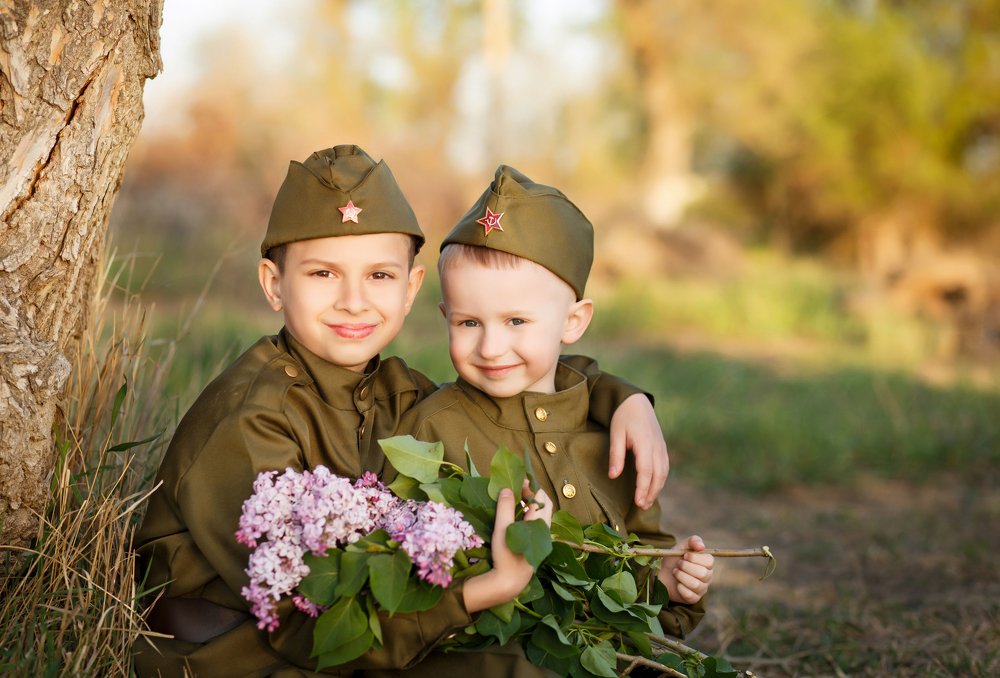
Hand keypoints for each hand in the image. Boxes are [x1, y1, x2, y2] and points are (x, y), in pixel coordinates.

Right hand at [463, 482, 552, 612]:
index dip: (531, 486)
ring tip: (517, 497)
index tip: (518, 480)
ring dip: (532, 502)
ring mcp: (542, 537)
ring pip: (542, 514)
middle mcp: (544, 529)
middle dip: (534, 492)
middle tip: (519, 487)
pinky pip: (538, 522)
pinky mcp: (537, 544)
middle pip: (545, 504)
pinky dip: (531, 512)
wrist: (509, 582)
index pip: (540, 498)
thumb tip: (507, 489)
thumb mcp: (502, 529)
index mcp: (538, 524)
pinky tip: (518, 514)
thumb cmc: (505, 556)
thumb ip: (505, 507)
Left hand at [609, 393, 668, 508]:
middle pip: (658, 475)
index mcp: (645, 443)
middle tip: (642, 507)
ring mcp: (661, 446)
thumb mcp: (615, 434)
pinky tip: (653, 487)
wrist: (636, 401)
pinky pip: (664, 466)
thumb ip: (616, 456)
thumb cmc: (623, 417)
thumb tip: (613, 476)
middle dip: (652, 493)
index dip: (643, 488)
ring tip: (647, 502)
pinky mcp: (662, 446)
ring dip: (657, 488)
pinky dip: (660, 479)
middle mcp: (657, 446)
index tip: (638, 502)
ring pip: (664, 472)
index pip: (646, 471)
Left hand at [659, 535, 713, 604]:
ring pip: (696, 584)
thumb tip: (701, 546)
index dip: (695, 558)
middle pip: (703, 574)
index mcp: (707, 563)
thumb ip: (692, 541)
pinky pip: (689, 595)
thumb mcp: (681, 546)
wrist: (661, 573)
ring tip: (676, 572)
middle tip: (678, 564)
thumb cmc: (674, 558)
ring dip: (681, 576)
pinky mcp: (694, 598)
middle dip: (686, 567)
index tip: (684, 555)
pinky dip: (680, 587)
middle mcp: (707, 576)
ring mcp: (702, 588)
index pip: (709, 561)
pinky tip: (677, 584)